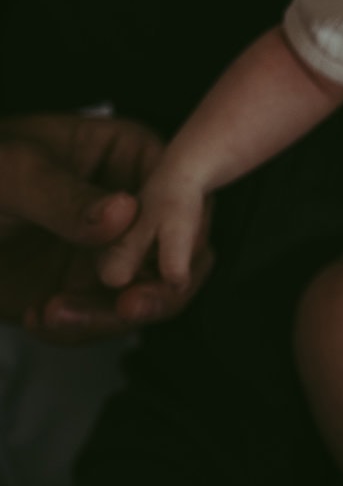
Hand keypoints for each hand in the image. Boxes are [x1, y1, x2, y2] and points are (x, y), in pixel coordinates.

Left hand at [0, 114, 209, 342]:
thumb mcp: (12, 173)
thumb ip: (65, 195)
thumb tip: (125, 212)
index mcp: (129, 156)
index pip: (182, 191)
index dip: (181, 228)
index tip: (159, 261)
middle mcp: (134, 206)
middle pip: (179, 252)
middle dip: (157, 289)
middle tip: (128, 307)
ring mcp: (112, 250)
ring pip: (147, 296)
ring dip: (107, 317)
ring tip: (56, 315)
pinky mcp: (86, 289)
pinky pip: (104, 320)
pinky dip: (78, 329)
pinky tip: (40, 317)